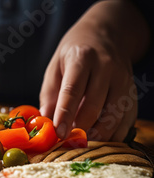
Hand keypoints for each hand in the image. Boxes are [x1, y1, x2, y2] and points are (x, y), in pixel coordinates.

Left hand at [39, 19, 136, 141]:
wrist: (106, 34)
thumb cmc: (74, 54)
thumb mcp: (55, 66)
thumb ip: (49, 94)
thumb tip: (45, 121)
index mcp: (82, 58)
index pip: (72, 90)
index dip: (65, 114)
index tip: (59, 133)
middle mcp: (106, 67)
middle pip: (94, 105)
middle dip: (80, 127)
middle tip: (67, 142)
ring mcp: (123, 80)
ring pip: (114, 114)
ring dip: (98, 134)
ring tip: (82, 143)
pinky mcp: (132, 91)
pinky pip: (127, 118)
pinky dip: (115, 134)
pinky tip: (101, 141)